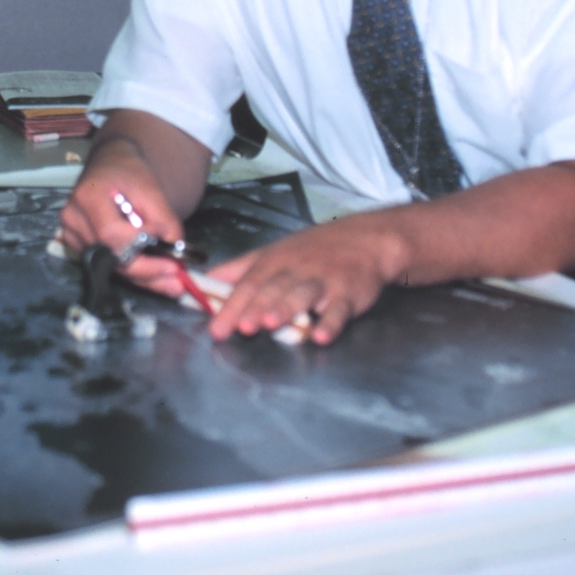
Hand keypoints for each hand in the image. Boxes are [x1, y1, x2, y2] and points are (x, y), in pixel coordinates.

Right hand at [59, 146, 187, 297]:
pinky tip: (151, 273)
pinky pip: (106, 265)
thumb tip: (176, 251)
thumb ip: (165, 220)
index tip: (170, 255)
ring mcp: (70, 233)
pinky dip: (131, 271)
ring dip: (142, 275)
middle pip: (109, 256)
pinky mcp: (76, 245)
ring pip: (109, 266)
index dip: (140, 248)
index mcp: (88, 197)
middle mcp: (72, 218)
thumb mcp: (152, 189)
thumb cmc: (129, 174)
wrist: (111, 166)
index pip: (111, 234)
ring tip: (170, 280)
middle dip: (145, 270)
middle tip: (176, 279)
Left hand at [206, 213, 404, 344]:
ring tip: (270, 323)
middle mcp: (297, 269)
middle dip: (256, 307)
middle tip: (241, 326)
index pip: (249, 283)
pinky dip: (330, 322)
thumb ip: (241, 268)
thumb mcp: (275, 252)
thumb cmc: (317, 249)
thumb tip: (207, 280)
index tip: (217, 327)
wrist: (367, 239)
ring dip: (286, 308)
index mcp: (275, 261)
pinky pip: (339, 309)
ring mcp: (324, 280)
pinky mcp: (349, 293)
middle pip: (273, 289)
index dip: (232, 305)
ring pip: (303, 294)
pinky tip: (321, 335)